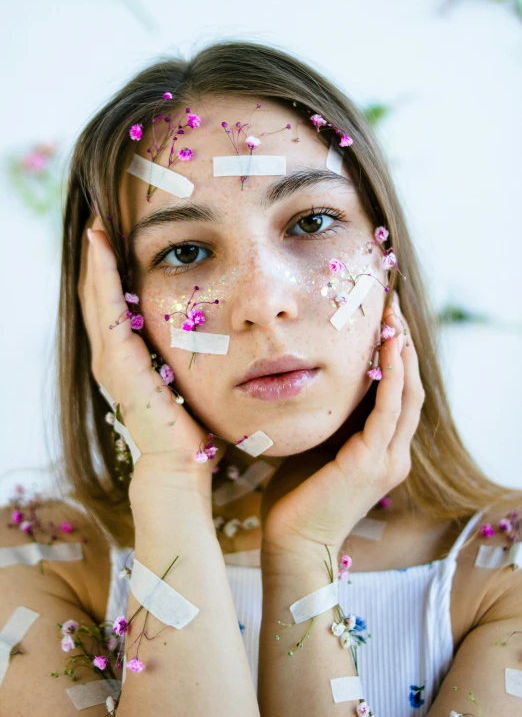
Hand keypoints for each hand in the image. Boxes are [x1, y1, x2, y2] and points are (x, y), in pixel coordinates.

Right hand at [78, 215, 219, 509]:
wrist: (180, 465)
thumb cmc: (192, 424)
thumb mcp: (189, 375)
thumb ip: (188, 350)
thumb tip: (218, 324)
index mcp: (128, 354)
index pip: (114, 299)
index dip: (111, 264)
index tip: (119, 227)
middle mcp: (112, 353)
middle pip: (98, 291)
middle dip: (99, 252)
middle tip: (102, 212)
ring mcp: (110, 357)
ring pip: (96, 294)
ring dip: (95, 255)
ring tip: (97, 218)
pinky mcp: (118, 362)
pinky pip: (107, 310)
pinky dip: (101, 275)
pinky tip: (100, 243)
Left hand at [260, 297, 424, 557]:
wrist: (291, 542)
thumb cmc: (296, 496)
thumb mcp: (318, 447)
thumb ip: (330, 421)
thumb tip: (318, 383)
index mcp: (382, 451)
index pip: (398, 394)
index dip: (397, 356)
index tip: (384, 320)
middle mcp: (393, 453)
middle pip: (410, 388)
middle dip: (403, 344)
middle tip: (392, 305)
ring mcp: (387, 458)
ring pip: (406, 394)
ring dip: (402, 352)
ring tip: (394, 315)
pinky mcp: (372, 461)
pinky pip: (388, 409)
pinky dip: (392, 376)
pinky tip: (389, 347)